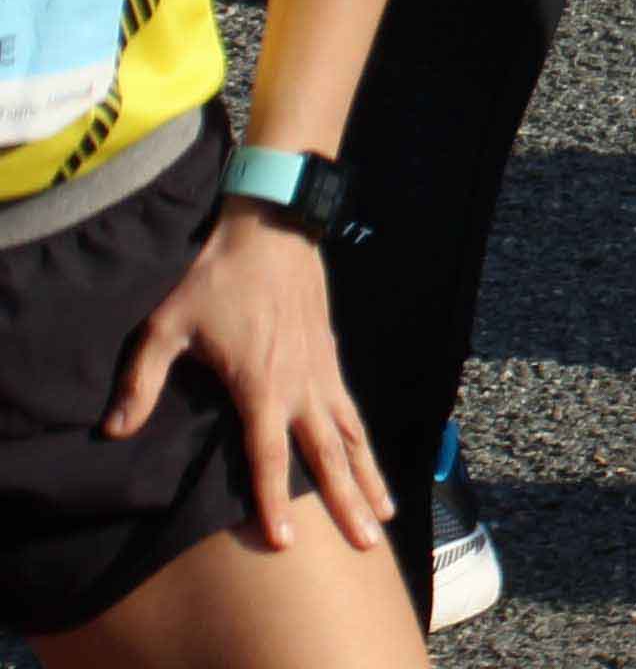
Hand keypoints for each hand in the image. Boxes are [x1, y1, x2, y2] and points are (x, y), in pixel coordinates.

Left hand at [111, 210, 387, 550]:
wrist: (272, 230)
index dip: (275, 502)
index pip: (270, 457)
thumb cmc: (216, 279)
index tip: (286, 542)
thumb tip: (113, 430)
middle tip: (367, 543)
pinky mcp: (330, 358)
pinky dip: (365, 443)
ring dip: (369, 477)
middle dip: (348, 502)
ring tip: (385, 515)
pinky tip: (369, 461)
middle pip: (329, 456)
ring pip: (352, 436)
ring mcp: (322, 372)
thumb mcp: (166, 326)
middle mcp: (301, 386)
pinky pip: (352, 412)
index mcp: (262, 385)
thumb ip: (142, 381)